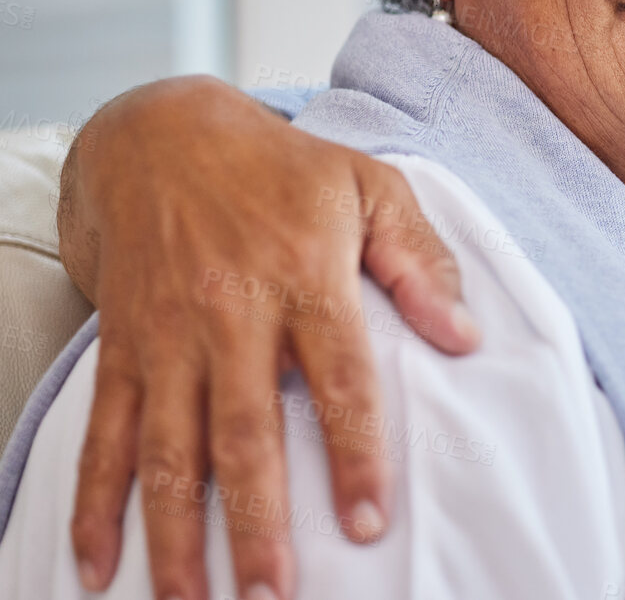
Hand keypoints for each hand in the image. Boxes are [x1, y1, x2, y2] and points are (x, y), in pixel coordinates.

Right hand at [58, 75, 479, 599]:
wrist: (161, 134)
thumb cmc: (283, 168)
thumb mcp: (370, 186)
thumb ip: (420, 261)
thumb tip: (466, 334)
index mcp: (304, 275)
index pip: (339, 379)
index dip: (354, 454)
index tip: (367, 521)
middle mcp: (231, 311)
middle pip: (245, 431)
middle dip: (257, 521)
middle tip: (275, 593)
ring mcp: (169, 334)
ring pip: (169, 449)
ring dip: (177, 534)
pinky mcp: (123, 347)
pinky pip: (106, 435)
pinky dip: (96, 504)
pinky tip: (96, 566)